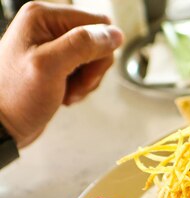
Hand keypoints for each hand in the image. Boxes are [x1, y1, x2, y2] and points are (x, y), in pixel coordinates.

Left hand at [0, 2, 122, 147]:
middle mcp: (49, 27)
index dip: (98, 49)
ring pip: (96, 58)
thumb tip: (114, 34)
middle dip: (93, 68)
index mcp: (44, 17)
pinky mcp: (58, 63)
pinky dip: (82, 86)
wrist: (3, 125)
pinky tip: (66, 93)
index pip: (97, 23)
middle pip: (98, 41)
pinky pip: (87, 70)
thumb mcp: (50, 67)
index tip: (83, 69)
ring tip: (68, 90)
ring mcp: (54, 46)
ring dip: (88, 80)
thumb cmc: (14, 97)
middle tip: (75, 82)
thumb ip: (82, 45)